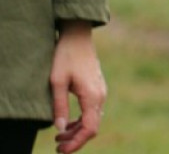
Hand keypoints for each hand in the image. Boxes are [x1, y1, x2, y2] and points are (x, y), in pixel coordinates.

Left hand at [51, 21, 105, 153]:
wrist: (78, 36)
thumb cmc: (66, 56)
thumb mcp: (56, 82)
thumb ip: (59, 106)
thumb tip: (60, 129)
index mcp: (92, 96)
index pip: (89, 128)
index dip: (76, 143)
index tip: (61, 151)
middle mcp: (100, 95)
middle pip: (92, 127)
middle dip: (75, 140)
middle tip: (56, 147)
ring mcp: (101, 91)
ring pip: (93, 120)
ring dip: (77, 131)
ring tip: (58, 138)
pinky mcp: (98, 88)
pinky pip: (93, 111)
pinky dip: (81, 121)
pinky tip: (68, 122)